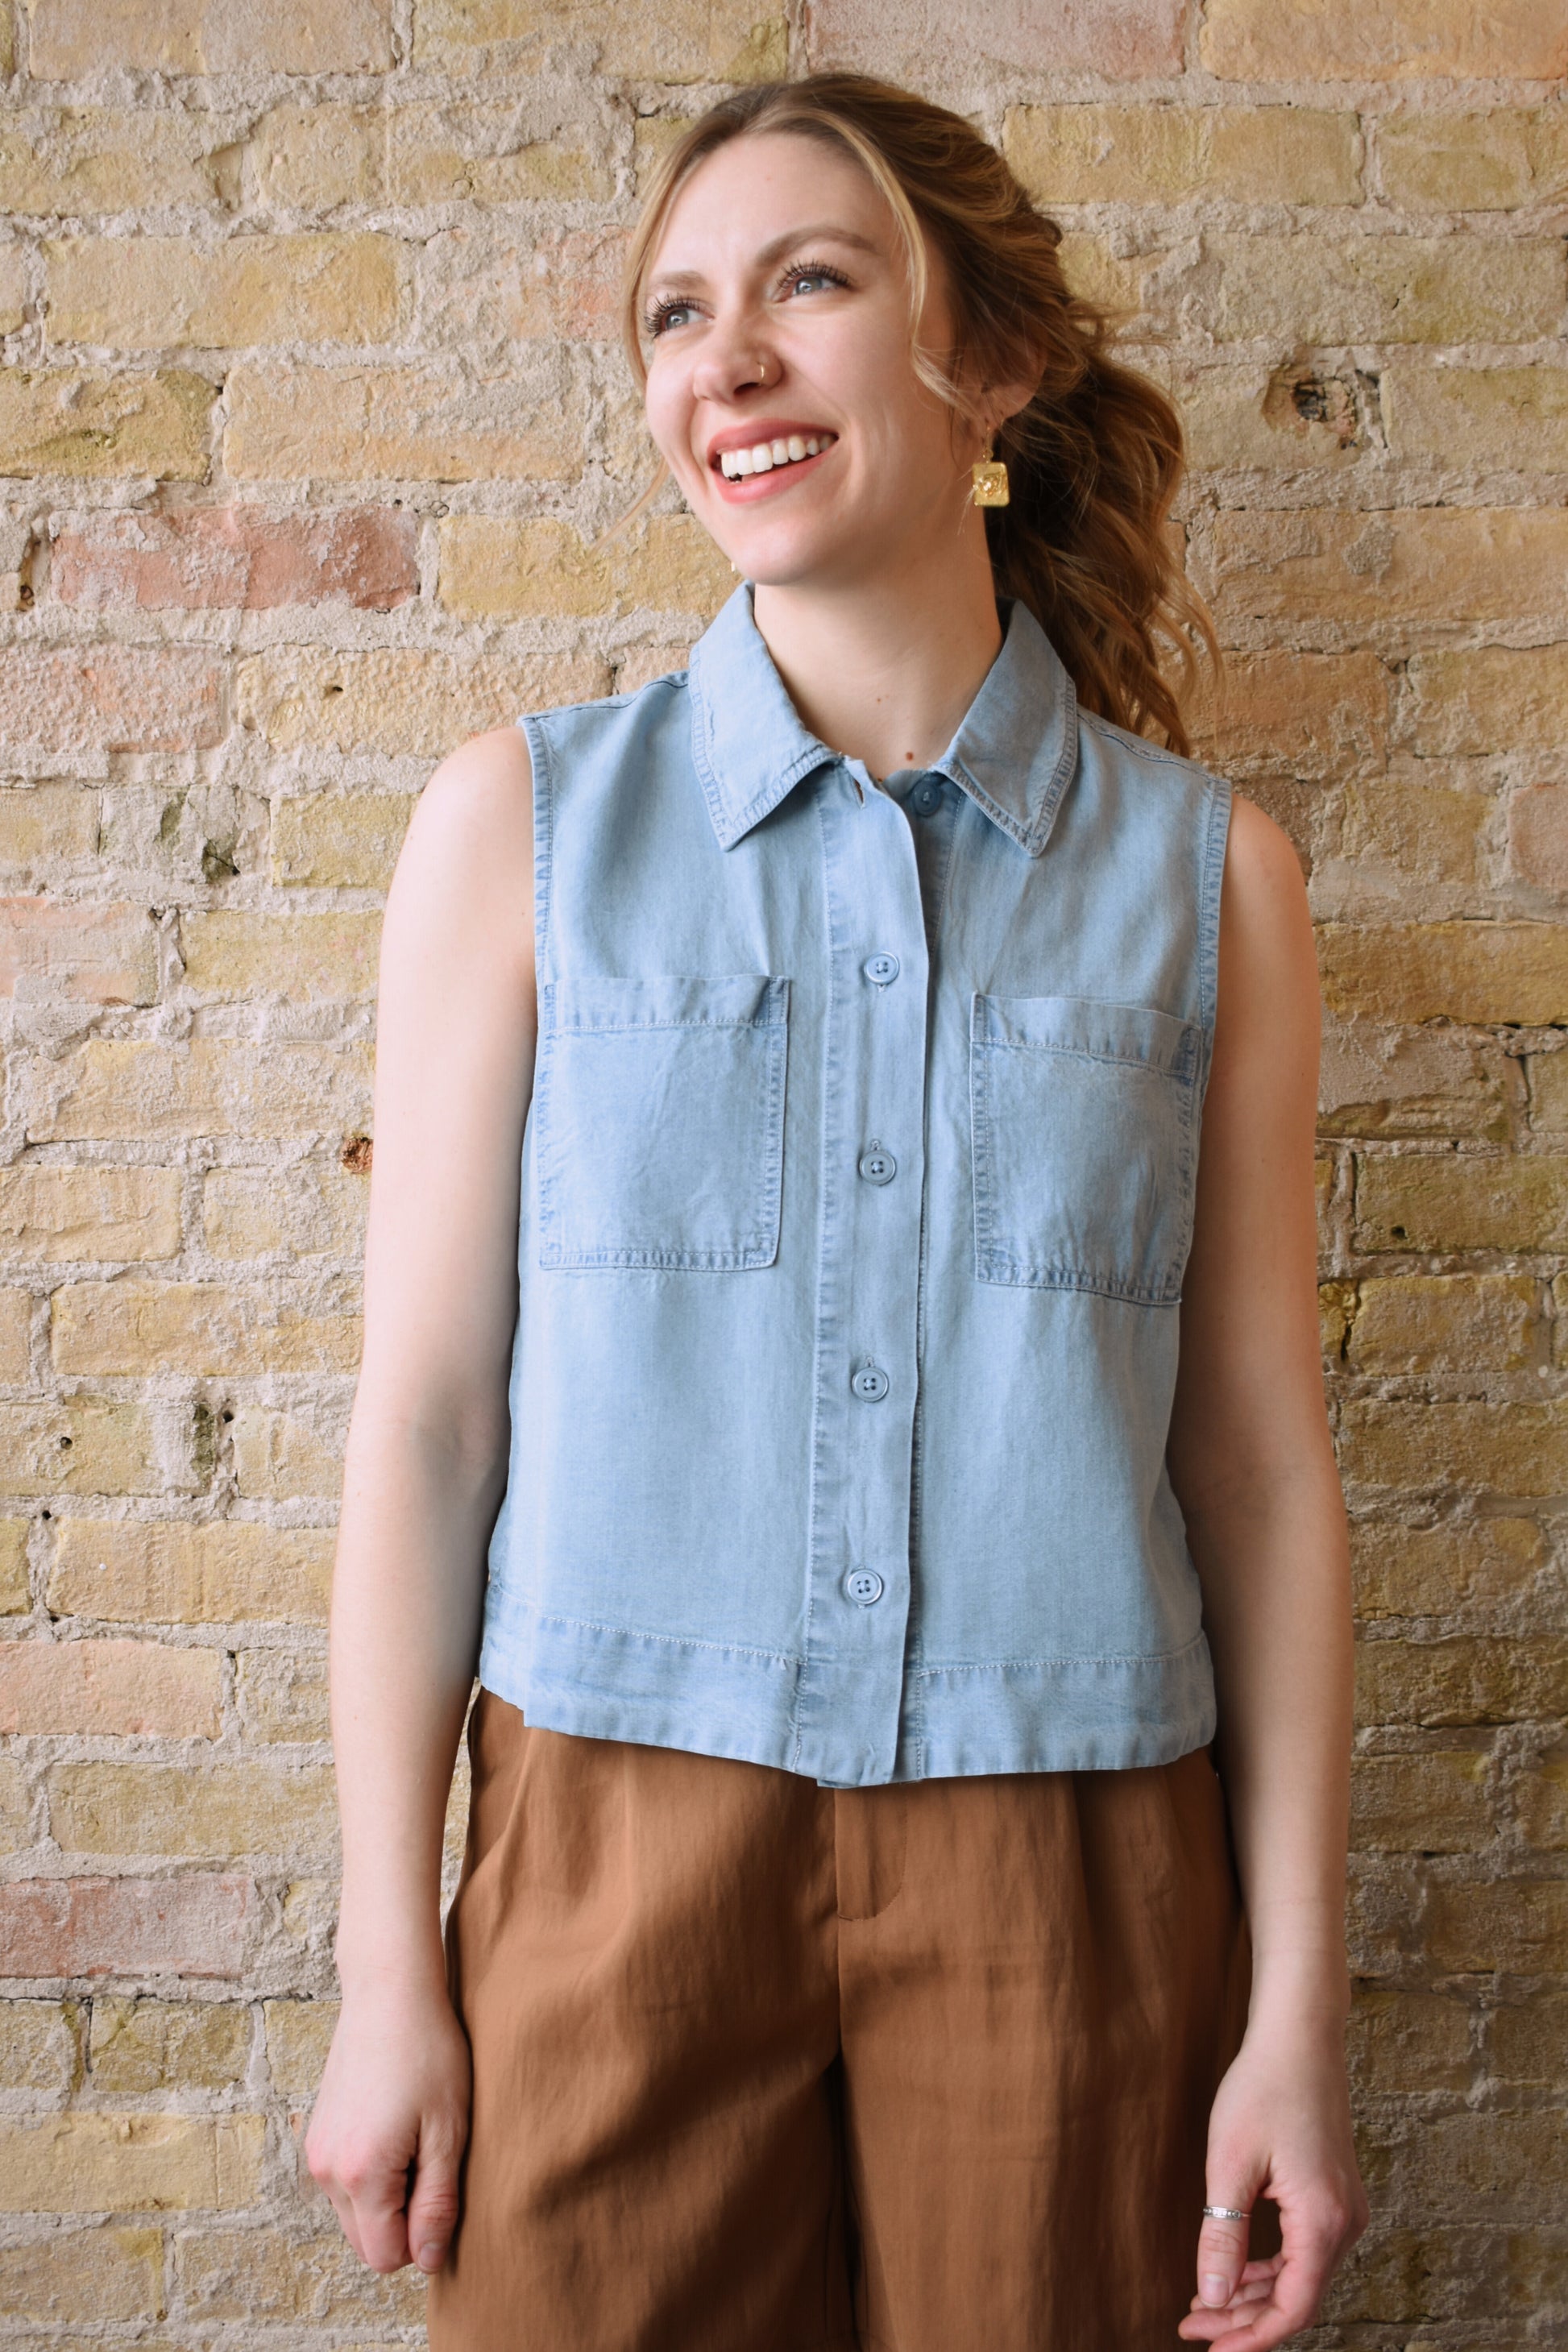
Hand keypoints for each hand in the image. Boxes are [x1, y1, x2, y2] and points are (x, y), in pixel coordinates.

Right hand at [304, 1976, 471, 2274]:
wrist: (388, 1990)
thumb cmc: (428, 2053)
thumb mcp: (448, 2131)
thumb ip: (436, 2204)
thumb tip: (427, 2261)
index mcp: (360, 2175)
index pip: (386, 2257)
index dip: (422, 2239)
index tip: (443, 2191)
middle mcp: (326, 2171)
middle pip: (366, 2242)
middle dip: (402, 2222)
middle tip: (432, 2162)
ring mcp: (316, 2151)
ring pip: (354, 2213)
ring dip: (387, 2198)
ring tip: (415, 2140)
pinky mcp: (317, 2132)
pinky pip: (343, 2183)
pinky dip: (370, 2174)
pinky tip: (395, 2126)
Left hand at [1177, 2008, 1366, 2350]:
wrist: (1299, 2035)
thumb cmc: (1263, 2088)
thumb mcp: (1230, 2164)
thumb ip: (1222, 2236)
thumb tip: (1214, 2299)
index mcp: (1324, 2220)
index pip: (1294, 2309)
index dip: (1252, 2338)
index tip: (1210, 2350)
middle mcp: (1346, 2223)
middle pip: (1298, 2298)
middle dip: (1244, 2319)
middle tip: (1192, 2326)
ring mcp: (1345, 2210)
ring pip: (1301, 2276)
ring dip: (1254, 2295)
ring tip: (1204, 2304)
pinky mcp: (1335, 2195)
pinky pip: (1305, 2251)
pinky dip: (1270, 2267)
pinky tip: (1235, 2271)